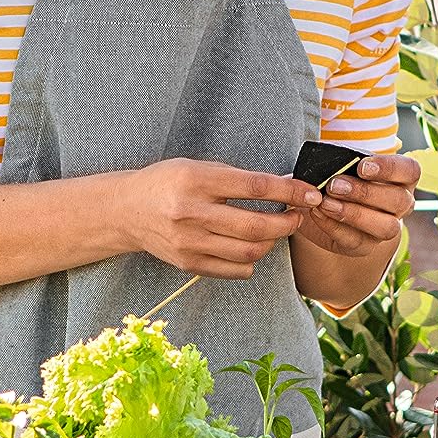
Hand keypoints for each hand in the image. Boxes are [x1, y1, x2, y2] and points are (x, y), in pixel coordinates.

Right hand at [120, 158, 324, 279]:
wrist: (127, 210)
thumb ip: (238, 178)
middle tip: (298, 216)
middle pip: (256, 226)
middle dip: (288, 223)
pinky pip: (236, 270)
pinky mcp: (189, 263)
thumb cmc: (167, 183)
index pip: (255, 187)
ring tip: (276, 230)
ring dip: (273, 242)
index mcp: (197, 181)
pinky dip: (253, 260)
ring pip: (250, 252)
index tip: (310, 195)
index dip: (290, 192)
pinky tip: (253, 246)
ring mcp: (190, 242)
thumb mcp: (198, 167)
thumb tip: (285, 187)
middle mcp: (192, 213)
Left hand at [295, 152, 416, 257]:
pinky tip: (318, 213)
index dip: (389, 168)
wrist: (318, 204)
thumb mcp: (338, 163)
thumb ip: (338, 162)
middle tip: (335, 185)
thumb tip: (323, 169)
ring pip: (386, 227)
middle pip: (400, 201)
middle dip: (366, 193)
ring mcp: (386, 228)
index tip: (361, 166)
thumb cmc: (336, 176)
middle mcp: (400, 205)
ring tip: (326, 203)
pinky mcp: (365, 246)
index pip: (410, 170)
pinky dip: (334, 227)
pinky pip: (356, 241)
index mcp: (401, 178)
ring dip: (355, 214)